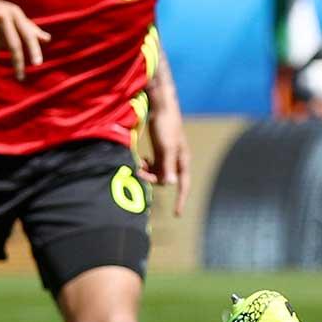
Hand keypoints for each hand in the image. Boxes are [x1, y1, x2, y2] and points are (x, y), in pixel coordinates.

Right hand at [0, 0, 49, 77]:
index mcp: (16, 13)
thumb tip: (48, 39)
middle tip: (21, 76)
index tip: (38, 64)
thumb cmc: (0, 12)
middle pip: (13, 44)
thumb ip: (31, 29)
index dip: (34, 49)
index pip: (28, 34)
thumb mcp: (16, 17)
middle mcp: (4, 14)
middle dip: (18, 62)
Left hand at [139, 101, 189, 215]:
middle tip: (138, 171)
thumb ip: (168, 165)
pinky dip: (146, 165)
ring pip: (158, 172)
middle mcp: (176, 160)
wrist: (161, 107)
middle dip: (152, 178)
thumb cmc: (166, 125)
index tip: (177, 214)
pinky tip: (140, 159)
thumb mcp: (166, 146)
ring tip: (138, 164)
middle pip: (165, 179)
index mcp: (182, 160)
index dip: (181, 200)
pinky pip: (154, 165)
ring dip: (147, 171)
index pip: (183, 185)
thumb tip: (171, 184)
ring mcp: (168, 155)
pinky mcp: (160, 150)